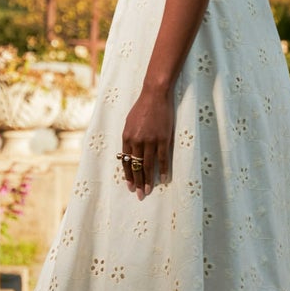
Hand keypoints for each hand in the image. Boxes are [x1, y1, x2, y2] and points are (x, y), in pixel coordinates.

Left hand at [120, 82, 172, 197]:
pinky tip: (163, 178)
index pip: (126, 161)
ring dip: (148, 180)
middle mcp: (137, 141)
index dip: (128, 175)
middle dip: (136, 182)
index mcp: (127, 137)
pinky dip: (163, 169)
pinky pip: (162, 158)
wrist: (154, 95)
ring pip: (148, 165)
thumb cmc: (141, 108)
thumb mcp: (129, 123)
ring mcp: (150, 140)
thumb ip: (129, 138)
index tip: (130, 186)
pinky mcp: (162, 138)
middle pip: (136, 166)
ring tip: (148, 191)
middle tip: (138, 195)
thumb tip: (128, 153)